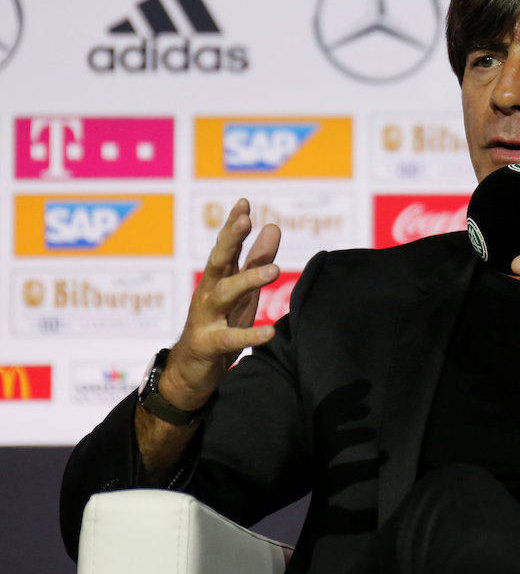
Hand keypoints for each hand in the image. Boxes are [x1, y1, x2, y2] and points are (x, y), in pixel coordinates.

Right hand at [161, 199, 280, 409]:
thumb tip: (273, 226)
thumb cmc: (219, 325)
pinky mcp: (209, 345)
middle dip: (230, 240)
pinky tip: (269, 332)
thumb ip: (257, 260)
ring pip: (225, 294)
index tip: (244, 202)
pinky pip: (230, 338)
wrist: (191, 371)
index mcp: (218, 279)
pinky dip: (250, 335)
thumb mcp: (242, 291)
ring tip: (275, 271)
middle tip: (245, 220)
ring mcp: (206, 318)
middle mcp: (209, 293)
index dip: (233, 225)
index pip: (226, 246)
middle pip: (218, 262)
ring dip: (248, 280)